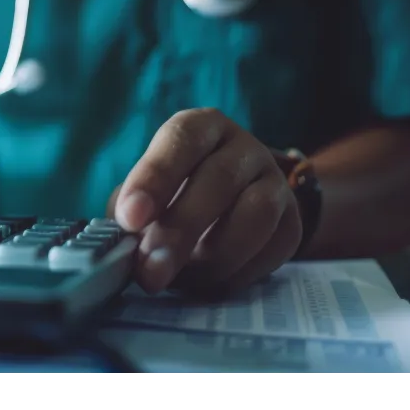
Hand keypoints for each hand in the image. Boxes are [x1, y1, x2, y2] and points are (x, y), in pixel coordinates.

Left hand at [108, 109, 301, 294]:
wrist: (234, 204)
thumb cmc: (173, 194)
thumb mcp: (146, 191)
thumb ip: (130, 211)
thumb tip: (118, 246)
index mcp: (201, 128)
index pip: (181, 140)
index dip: (155, 178)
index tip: (130, 218)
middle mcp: (242, 148)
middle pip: (218, 181)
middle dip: (179, 231)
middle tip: (149, 271)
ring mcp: (274, 183)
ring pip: (255, 216)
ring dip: (212, 258)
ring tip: (179, 280)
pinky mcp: (292, 222)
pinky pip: (270, 251)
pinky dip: (235, 274)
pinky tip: (207, 282)